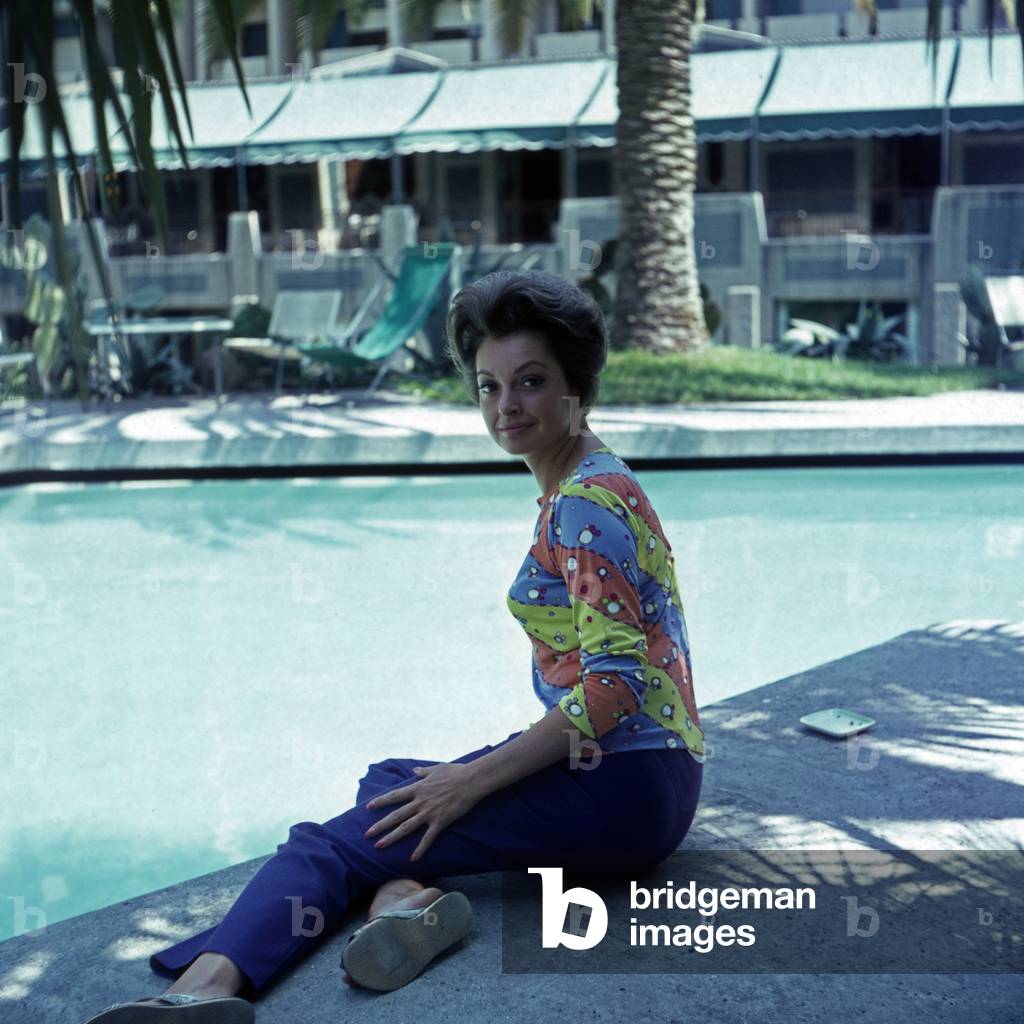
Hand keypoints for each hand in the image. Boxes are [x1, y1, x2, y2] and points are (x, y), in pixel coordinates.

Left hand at [363, 762, 484, 861]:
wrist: (471, 780)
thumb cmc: (455, 772)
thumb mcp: (436, 768)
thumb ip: (423, 772)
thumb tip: (414, 771)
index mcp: (418, 788)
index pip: (394, 796)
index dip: (381, 802)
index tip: (368, 807)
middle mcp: (420, 802)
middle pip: (396, 815)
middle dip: (380, 825)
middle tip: (367, 834)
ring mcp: (429, 813)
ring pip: (406, 827)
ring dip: (392, 837)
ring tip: (379, 846)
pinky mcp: (440, 822)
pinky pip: (428, 838)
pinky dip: (420, 849)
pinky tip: (413, 859)